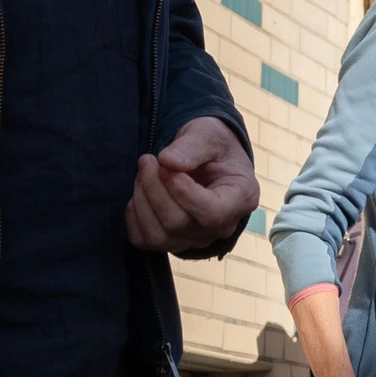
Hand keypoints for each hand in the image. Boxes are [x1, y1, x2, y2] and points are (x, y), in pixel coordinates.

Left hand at [124, 117, 258, 254]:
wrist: (209, 159)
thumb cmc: (214, 146)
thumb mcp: (209, 134)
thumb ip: (192, 146)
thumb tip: (167, 161)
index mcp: (240, 198)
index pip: (211, 213)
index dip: (182, 192)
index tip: (165, 164)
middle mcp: (221, 227)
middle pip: (178, 224)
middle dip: (154, 189)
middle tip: (147, 160)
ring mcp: (197, 239)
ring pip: (159, 237)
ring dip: (141, 202)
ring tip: (143, 173)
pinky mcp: (174, 242)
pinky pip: (145, 241)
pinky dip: (134, 217)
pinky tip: (141, 192)